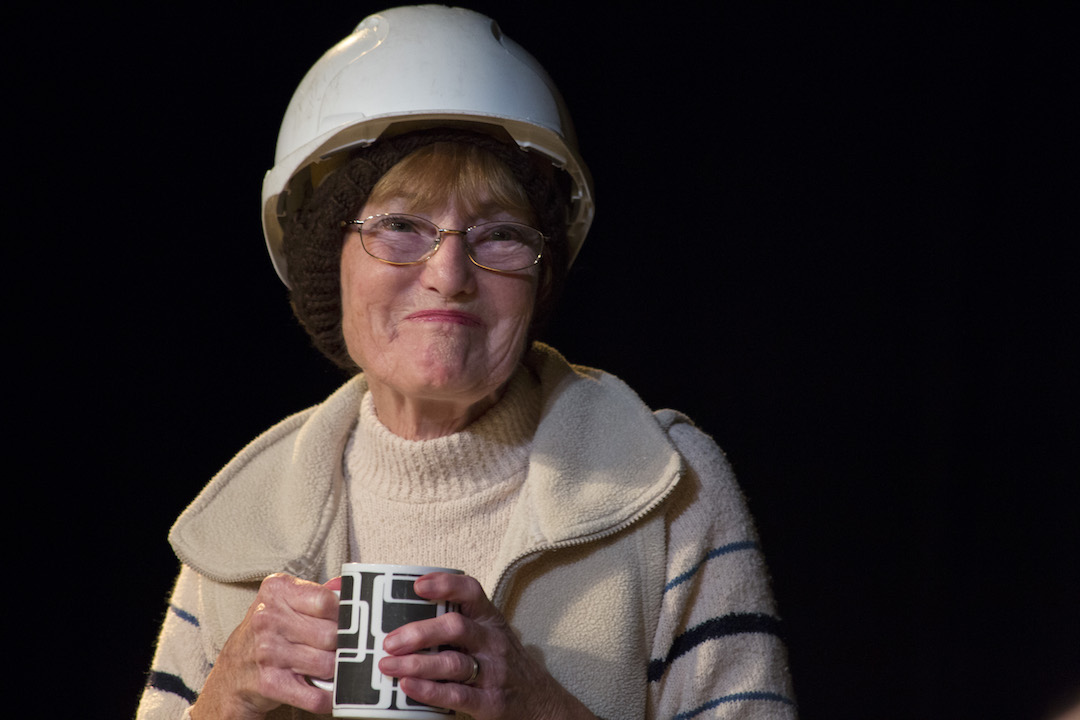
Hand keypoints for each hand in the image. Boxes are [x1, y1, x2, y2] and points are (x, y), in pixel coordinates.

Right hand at [191, 574, 339, 719]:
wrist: (233, 671)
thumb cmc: (267, 633)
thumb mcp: (286, 602)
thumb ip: (319, 594)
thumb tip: (349, 588)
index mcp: (276, 591)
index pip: (327, 601)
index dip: (341, 614)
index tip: (342, 621)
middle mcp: (268, 619)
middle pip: (331, 634)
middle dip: (339, 645)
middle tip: (333, 647)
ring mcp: (268, 652)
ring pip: (327, 664)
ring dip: (333, 670)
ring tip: (324, 665)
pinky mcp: (271, 684)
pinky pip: (316, 696)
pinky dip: (327, 697)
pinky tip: (325, 689)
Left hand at [377, 573, 596, 719]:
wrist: (541, 702)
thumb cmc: (505, 663)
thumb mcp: (490, 634)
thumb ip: (459, 625)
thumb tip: (405, 620)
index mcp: (490, 620)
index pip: (471, 592)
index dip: (445, 585)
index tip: (417, 586)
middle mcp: (493, 641)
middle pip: (455, 628)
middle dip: (419, 633)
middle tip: (390, 641)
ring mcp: (493, 672)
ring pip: (453, 662)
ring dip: (416, 664)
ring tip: (388, 665)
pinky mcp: (490, 701)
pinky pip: (457, 694)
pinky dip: (430, 690)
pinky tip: (408, 687)